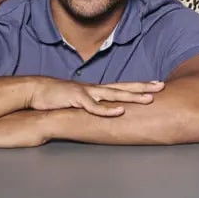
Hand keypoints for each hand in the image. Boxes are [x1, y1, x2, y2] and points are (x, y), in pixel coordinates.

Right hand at [27, 77, 162, 116]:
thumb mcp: (78, 102)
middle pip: (124, 86)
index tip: (156, 84)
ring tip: (149, 99)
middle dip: (143, 86)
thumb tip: (105, 113)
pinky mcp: (76, 99)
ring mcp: (87, 93)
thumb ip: (92, 106)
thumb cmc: (58, 98)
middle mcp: (95, 89)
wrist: (36, 91)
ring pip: (113, 94)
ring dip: (132, 96)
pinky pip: (94, 106)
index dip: (139, 85)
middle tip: (162, 86)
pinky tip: (120, 112)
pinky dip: (107, 110)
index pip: (123, 86)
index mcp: (97, 90)